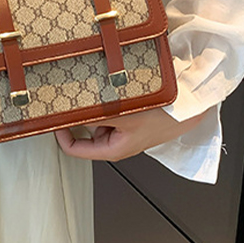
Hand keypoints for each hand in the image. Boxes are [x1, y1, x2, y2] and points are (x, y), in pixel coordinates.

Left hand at [54, 107, 208, 161]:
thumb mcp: (122, 115)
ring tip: (99, 93)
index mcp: (112, 150)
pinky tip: (113, 92)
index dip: (60, 134)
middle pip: (84, 132)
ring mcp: (123, 131)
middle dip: (78, 115)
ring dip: (95, 106)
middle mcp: (115, 143)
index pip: (74, 149)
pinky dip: (108, 102)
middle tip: (72, 98)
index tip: (53, 118)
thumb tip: (70, 111)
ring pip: (98, 119)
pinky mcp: (130, 120)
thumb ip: (94, 114)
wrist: (189, 106)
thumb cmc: (163, 117)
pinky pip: (111, 112)